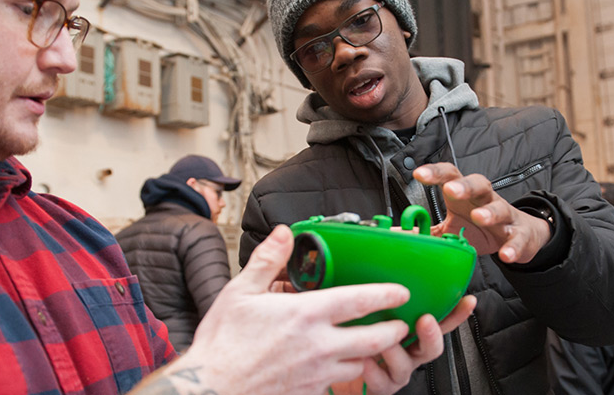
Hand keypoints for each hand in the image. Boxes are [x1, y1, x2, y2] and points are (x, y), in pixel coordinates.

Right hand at [163, 225, 424, 394]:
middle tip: (400, 323)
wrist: (211, 389)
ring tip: (374, 345)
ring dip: (370, 354)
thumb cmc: (223, 343)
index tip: (401, 291)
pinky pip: (338, 383)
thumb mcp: (240, 292)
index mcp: (305, 315)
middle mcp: (318, 345)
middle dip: (393, 330)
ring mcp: (317, 373)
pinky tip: (339, 366)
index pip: (359, 301)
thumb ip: (267, 260)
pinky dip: (345, 372)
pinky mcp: (310, 393)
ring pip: (360, 364)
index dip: (386, 295)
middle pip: (374, 339)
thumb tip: (284, 235)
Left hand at [330, 294, 476, 393]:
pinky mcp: (380, 387)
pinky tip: (364, 361)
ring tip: (383, 342)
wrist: (334, 367)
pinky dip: (373, 372)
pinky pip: (381, 382)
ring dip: (395, 351)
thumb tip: (386, 254)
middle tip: (425, 320)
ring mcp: (396, 372)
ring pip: (405, 365)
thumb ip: (380, 288)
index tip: (467, 300)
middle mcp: (409, 354)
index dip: (457, 313)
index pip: (441, 321)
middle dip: (432, 334)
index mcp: (411, 333)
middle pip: (431, 347)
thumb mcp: (368, 307)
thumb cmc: (352, 333)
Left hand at [414, 163, 551, 263]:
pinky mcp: (520, 235)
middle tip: (451, 189)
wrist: (520, 236)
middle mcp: (485, 200)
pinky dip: (513, 246)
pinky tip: (505, 255)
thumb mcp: (451, 228)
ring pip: (499, 208)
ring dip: (489, 212)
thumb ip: (426, 230)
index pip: (450, 176)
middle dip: (464, 185)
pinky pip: (517, 239)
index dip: (435, 172)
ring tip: (478, 217)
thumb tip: (394, 234)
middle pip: (477, 183)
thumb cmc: (480, 227)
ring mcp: (505, 217)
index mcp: (465, 195)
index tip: (418, 174)